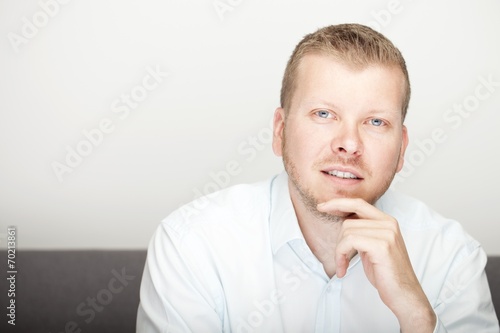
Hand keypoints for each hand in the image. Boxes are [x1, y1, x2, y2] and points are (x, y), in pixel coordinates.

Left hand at [317, 198, 435, 332]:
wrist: (404, 294)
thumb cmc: (386, 273)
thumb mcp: (372, 247)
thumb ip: (362, 232)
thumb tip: (343, 223)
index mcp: (387, 221)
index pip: (358, 203)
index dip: (338, 203)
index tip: (322, 206)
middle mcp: (388, 223)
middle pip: (348, 221)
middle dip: (339, 241)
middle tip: (340, 258)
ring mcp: (386, 233)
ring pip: (347, 231)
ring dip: (339, 251)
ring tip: (343, 265)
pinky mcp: (381, 245)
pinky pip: (349, 242)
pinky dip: (340, 256)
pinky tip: (343, 269)